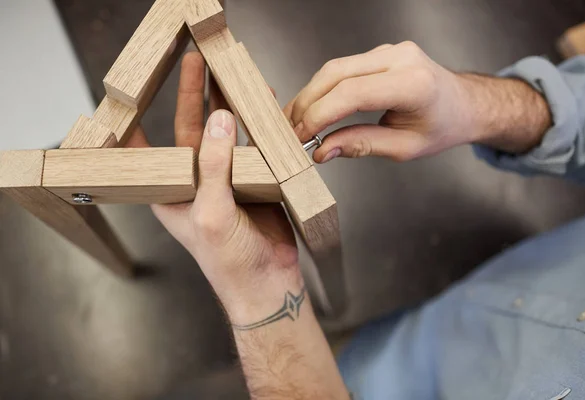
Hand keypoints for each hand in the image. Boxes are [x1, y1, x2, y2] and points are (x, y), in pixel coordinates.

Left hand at [126, 52, 299, 310]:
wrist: (268, 283)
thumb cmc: (228, 261)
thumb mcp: (212, 213)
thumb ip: (215, 167)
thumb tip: (220, 119)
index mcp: (170, 191)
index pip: (147, 150)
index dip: (137, 120)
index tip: (135, 90)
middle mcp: (196, 181)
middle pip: (191, 129)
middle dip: (193, 95)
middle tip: (196, 61)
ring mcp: (226, 178)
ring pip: (225, 133)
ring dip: (230, 104)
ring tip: (232, 73)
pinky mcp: (254, 179)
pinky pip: (254, 145)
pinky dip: (259, 125)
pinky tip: (264, 104)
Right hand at [285, 42, 550, 162]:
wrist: (464, 104)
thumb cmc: (441, 127)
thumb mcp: (404, 148)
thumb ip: (361, 146)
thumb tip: (322, 150)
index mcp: (413, 84)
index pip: (352, 94)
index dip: (320, 115)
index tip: (301, 137)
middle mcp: (400, 58)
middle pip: (336, 74)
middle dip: (307, 104)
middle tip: (290, 132)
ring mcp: (390, 51)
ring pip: (334, 68)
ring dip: (310, 95)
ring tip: (296, 122)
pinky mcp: (381, 53)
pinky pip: (343, 68)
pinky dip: (323, 89)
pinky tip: (313, 108)